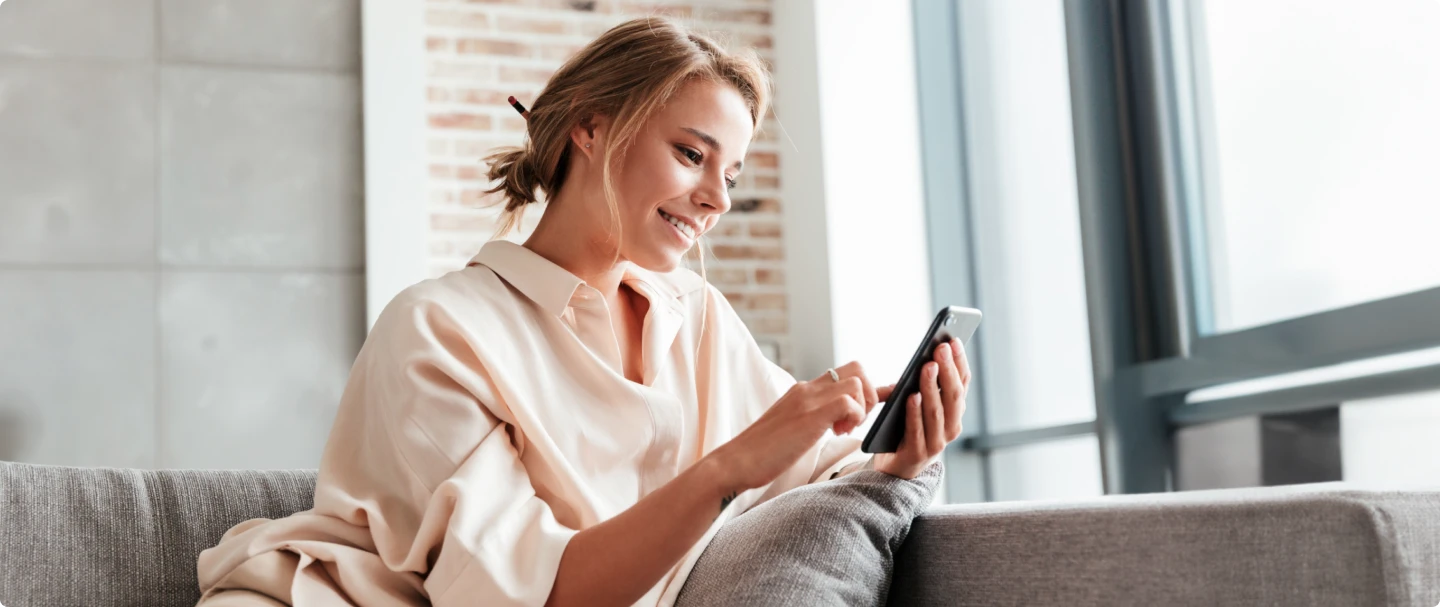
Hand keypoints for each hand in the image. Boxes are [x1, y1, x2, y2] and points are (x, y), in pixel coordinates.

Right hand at [709, 361, 880, 491]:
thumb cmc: (762, 453)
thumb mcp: (792, 429)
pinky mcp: (810, 415)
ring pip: (857, 381)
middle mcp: (806, 388)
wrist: (735, 462)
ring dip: (862, 407)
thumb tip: (832, 423)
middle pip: (856, 368)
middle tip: (855, 421)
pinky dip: (854, 417)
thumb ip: (812, 419)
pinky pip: (849, 402)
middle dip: (868, 393)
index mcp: (802, 391)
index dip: (867, 387)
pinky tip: (837, 434)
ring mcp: (808, 399)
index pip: (843, 374)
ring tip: (843, 430)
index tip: (879, 401)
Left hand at [873, 339, 970, 479]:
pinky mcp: (917, 454)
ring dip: (931, 387)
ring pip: (936, 412)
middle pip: (952, 396)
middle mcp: (952, 428)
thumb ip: (927, 386)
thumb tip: (927, 357)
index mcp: (955, 412)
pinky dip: (915, 413)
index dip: (959, 362)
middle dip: (947, 370)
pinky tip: (911, 396)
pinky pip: (916, 430)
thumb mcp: (923, 404)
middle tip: (940, 348)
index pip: (962, 384)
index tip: (953, 340)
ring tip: (926, 366)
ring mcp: (936, 443)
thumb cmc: (909, 427)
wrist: (898, 467)